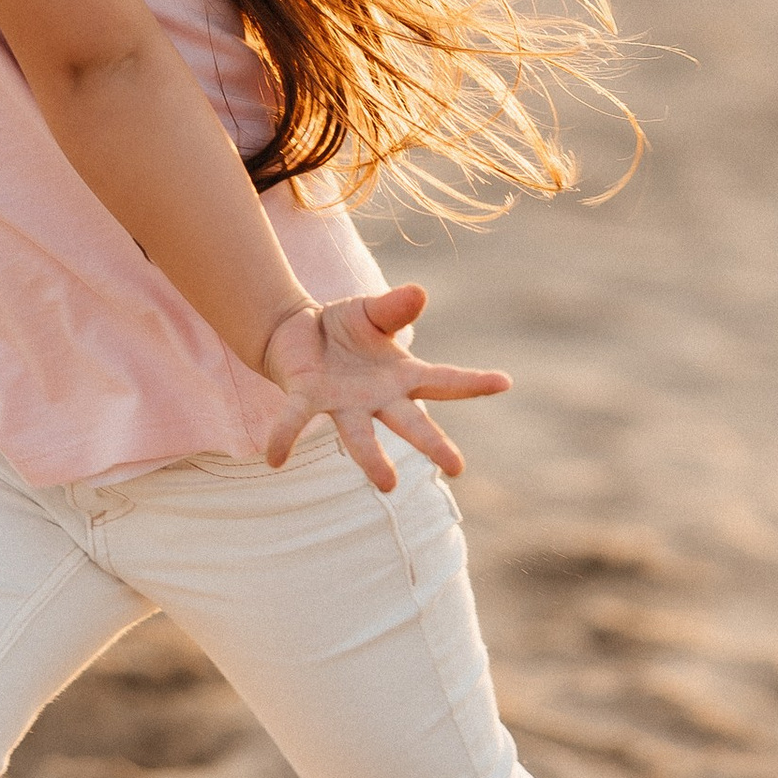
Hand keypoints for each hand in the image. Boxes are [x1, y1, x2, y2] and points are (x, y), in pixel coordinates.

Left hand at [258, 284, 510, 491]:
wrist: (296, 331)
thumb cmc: (344, 328)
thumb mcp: (372, 312)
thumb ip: (394, 308)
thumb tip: (418, 292)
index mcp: (402, 377)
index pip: (444, 382)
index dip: (473, 382)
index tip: (504, 382)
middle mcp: (377, 399)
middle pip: (411, 423)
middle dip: (433, 444)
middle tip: (456, 468)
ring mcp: (343, 404)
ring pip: (359, 435)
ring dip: (373, 458)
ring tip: (388, 484)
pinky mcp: (306, 398)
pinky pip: (295, 418)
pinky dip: (284, 436)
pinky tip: (273, 458)